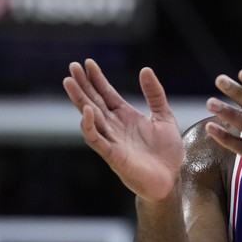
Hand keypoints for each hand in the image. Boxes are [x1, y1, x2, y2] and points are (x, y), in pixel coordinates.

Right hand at [63, 59, 183, 202]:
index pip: (107, 94)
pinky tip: (86, 111)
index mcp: (126, 116)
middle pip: (94, 101)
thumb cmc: (167, 152)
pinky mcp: (113, 155)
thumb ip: (155, 95)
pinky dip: (90, 126)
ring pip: (90, 117)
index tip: (88, 63)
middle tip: (72, 67)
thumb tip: (145, 69)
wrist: (171, 179)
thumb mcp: (164, 117)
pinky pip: (97, 139)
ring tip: (69, 82)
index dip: (97, 79)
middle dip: (83, 85)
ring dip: (79, 100)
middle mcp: (115, 126)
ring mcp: (112, 140)